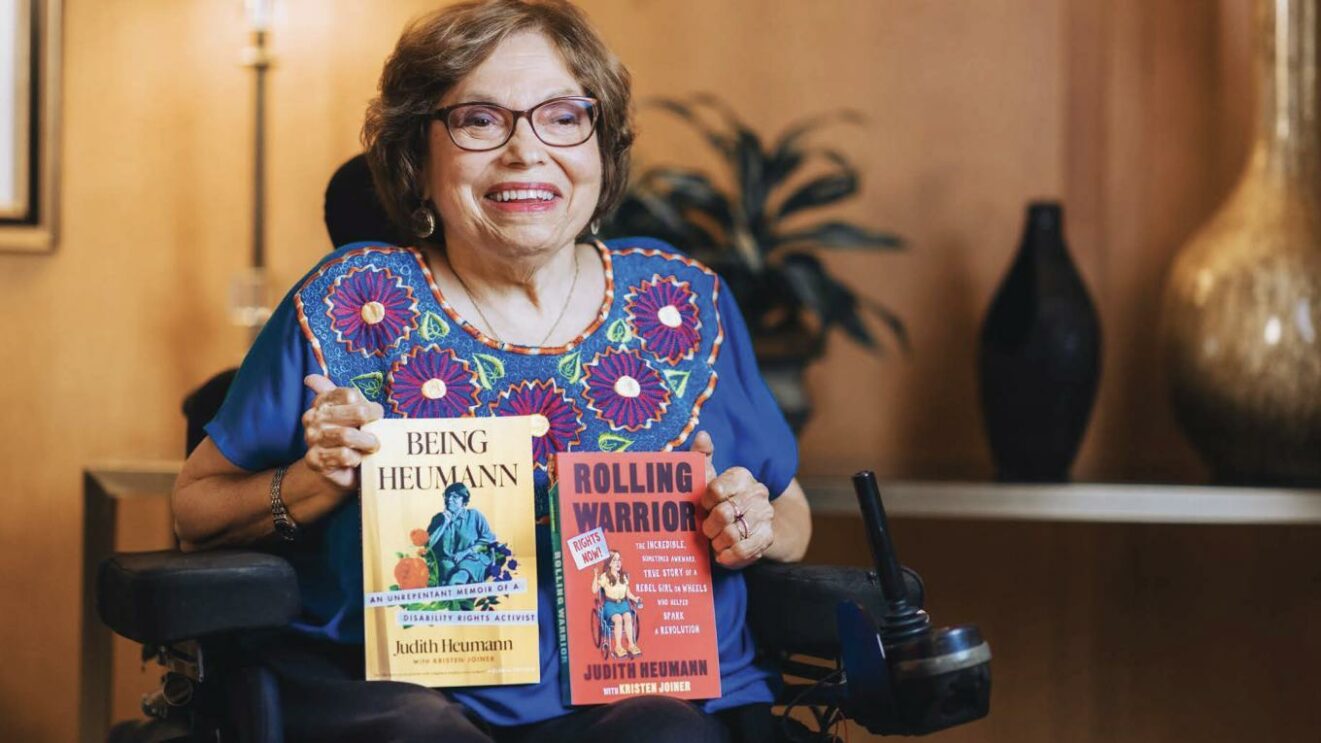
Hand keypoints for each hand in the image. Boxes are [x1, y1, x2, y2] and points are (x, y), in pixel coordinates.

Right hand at [301, 374, 383, 491]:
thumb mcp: (349, 413)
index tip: (374, 415)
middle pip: (356, 413)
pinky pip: (344, 456)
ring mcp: (312, 438)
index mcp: (322, 402)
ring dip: (367, 443)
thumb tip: (310, 378)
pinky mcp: (315, 459)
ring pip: (348, 435)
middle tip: (377, 434)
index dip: (369, 406)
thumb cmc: (349, 439)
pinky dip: (357, 458)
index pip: (351, 394)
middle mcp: (313, 417)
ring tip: (371, 447)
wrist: (337, 472)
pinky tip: (356, 460)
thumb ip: (340, 395)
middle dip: (372, 424)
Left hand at [692, 431, 773, 569]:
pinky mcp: (767, 538)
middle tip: (706, 529)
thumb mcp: (708, 480)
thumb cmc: (720, 503)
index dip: (705, 502)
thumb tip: (702, 435)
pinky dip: (730, 556)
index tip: (703, 506)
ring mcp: (765, 515)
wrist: (748, 529)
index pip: (715, 489)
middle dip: (709, 526)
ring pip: (732, 533)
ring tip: (714, 542)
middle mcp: (757, 493)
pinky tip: (722, 556)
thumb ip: (701, 458)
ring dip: (717, 541)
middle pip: (723, 513)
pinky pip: (745, 550)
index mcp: (741, 476)